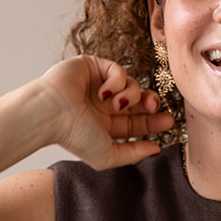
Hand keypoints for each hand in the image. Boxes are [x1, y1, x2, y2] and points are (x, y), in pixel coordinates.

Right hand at [35, 55, 173, 169]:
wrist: (52, 113)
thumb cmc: (73, 136)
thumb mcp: (108, 155)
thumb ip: (133, 154)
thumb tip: (155, 149)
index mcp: (104, 124)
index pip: (135, 121)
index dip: (153, 121)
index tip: (168, 122)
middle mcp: (102, 104)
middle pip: (138, 100)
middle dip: (150, 103)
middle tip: (153, 107)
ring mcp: (98, 84)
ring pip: (132, 84)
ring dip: (130, 95)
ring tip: (116, 104)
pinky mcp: (93, 66)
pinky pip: (119, 70)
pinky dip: (116, 81)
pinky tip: (103, 92)